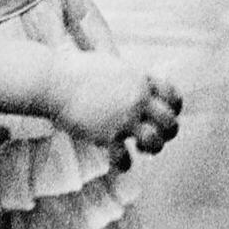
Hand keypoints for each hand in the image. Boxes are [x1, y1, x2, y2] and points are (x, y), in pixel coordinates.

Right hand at [47, 48, 181, 165]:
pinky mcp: (107, 135)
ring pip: (154, 142)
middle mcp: (137, 99)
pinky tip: (121, 163)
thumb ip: (125, 75)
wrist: (54, 81)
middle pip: (170, 122)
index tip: (166, 113)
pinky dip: (124, 164)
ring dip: (151, 148)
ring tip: (140, 147)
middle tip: (157, 135)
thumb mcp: (108, 64)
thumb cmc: (74, 70)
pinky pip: (124, 158)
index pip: (172, 95)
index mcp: (139, 79)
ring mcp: (124, 118)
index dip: (174, 107)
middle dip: (168, 132)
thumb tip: (130, 79)